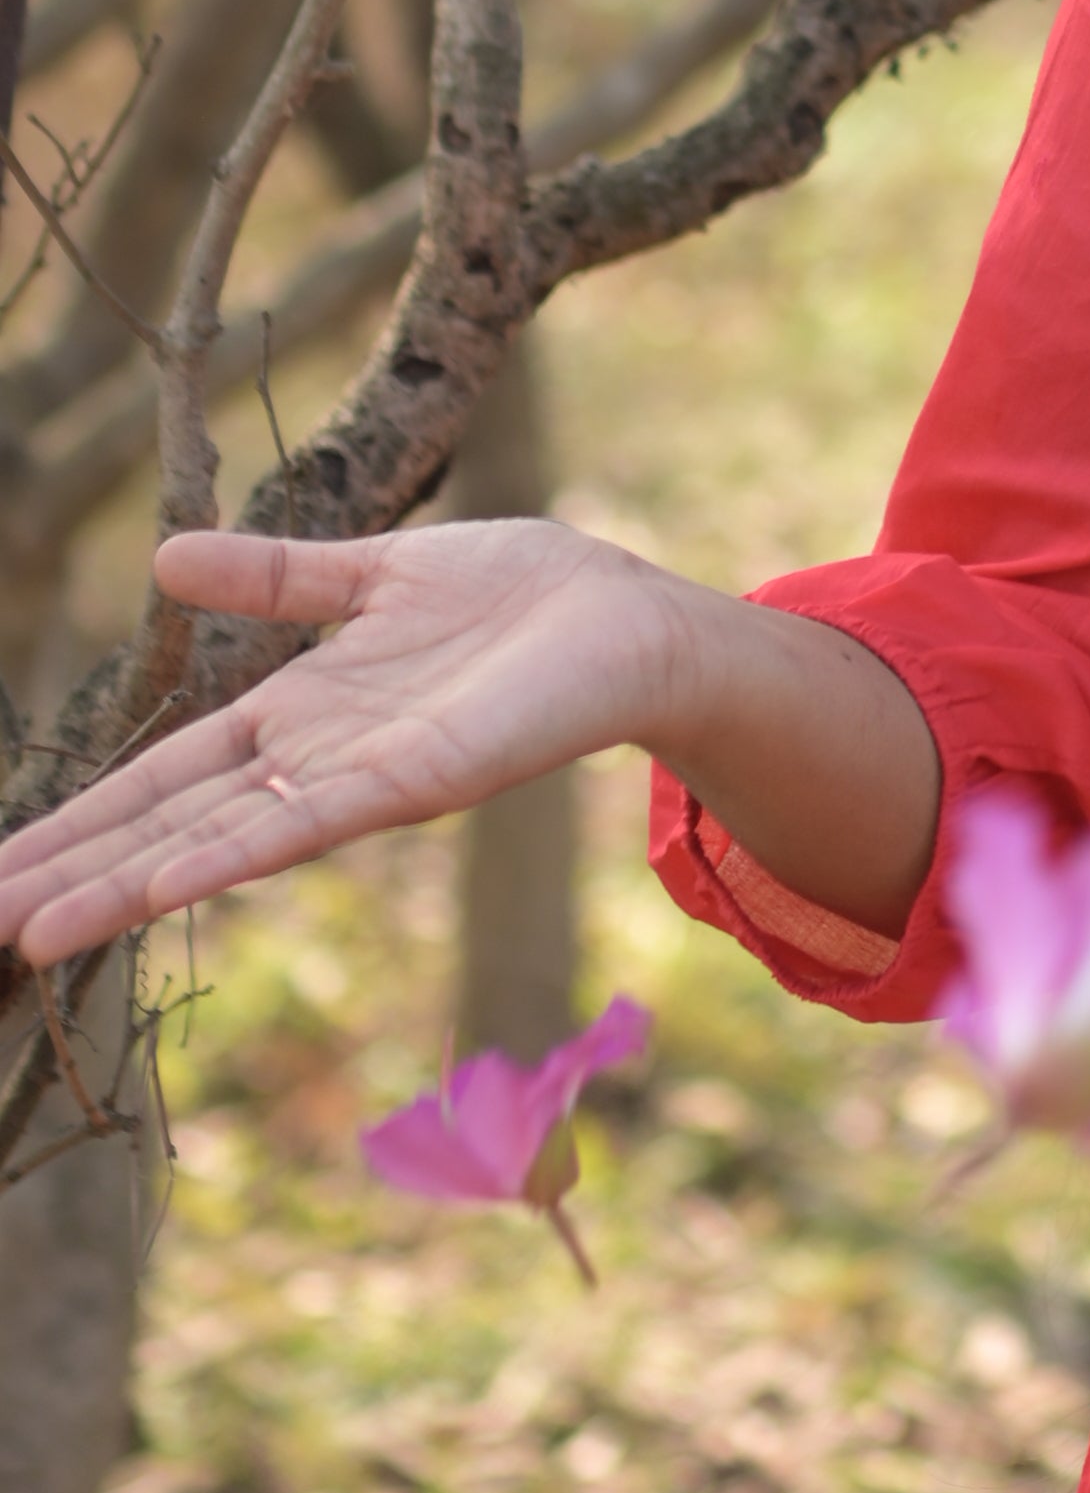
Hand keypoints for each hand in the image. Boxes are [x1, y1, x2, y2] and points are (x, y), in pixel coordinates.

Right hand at [0, 519, 710, 968]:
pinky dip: (230, 853)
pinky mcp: (412, 782)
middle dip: (74, 873)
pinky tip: (160, 885)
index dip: (83, 822)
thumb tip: (162, 560)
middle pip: (166, 827)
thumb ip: (275, 580)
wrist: (624, 616)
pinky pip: (303, 823)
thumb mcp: (371, 575)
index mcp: (298, 715)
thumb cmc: (516, 597)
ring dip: (124, 887)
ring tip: (32, 931)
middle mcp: (313, 763)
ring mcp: (356, 780)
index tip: (3, 869)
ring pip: (215, 843)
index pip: (163, 779)